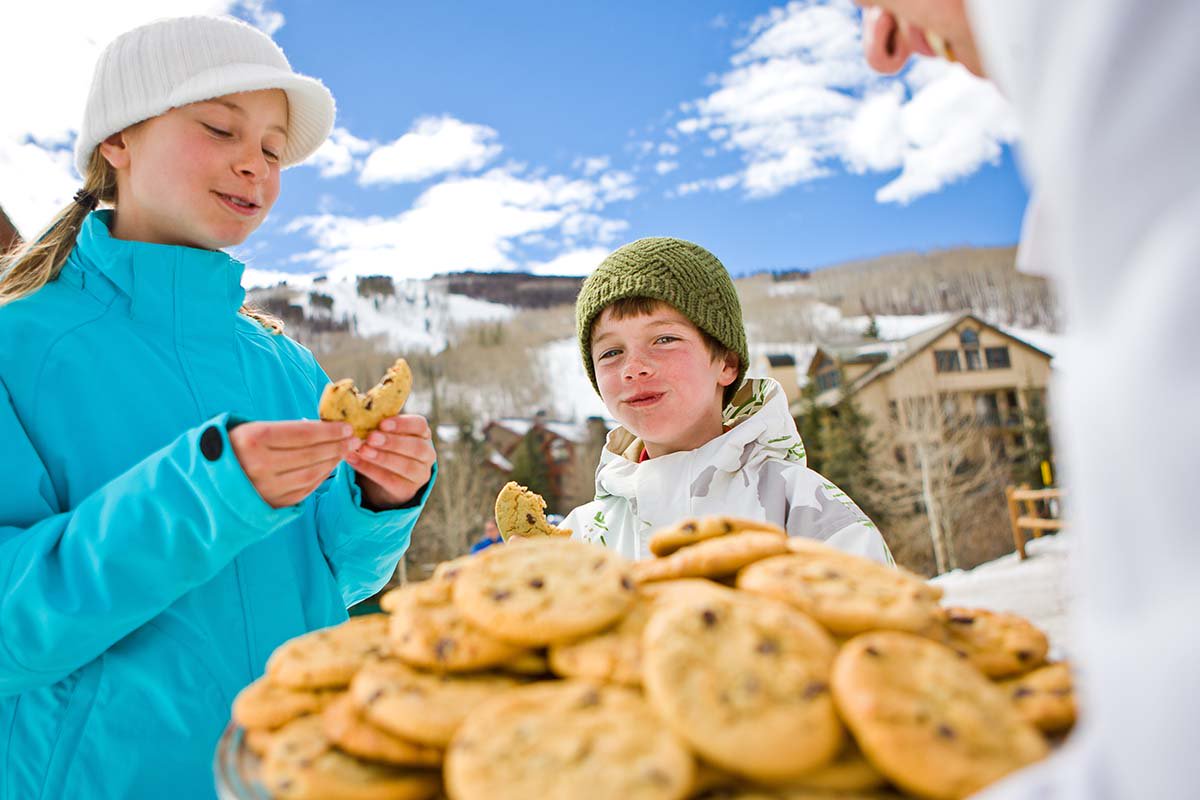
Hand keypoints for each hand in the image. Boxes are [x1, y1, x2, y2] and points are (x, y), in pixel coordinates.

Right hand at [230, 420, 358, 508]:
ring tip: (344, 452)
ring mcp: (265, 488)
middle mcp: (260, 465)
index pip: (302, 434)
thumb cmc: (231, 448)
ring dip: (332, 462)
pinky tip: (328, 467)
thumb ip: (283, 429)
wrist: (203, 483)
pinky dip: (320, 478)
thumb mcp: (249, 429)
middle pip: (310, 454)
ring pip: (311, 474)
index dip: (328, 430)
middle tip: (354, 440)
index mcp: (253, 440)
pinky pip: (304, 491)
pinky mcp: (270, 504)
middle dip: (336, 446)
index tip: (346, 427)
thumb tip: (320, 426)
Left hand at [346, 415, 436, 509]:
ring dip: (382, 457)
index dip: (403, 424)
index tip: (382, 423)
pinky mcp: (407, 490)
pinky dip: (370, 470)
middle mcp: (427, 455)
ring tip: (362, 450)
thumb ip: (380, 426)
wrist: (387, 479)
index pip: (420, 425)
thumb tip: (359, 412)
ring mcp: (420, 474)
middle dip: (392, 442)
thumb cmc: (387, 448)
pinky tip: (354, 461)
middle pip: (416, 447)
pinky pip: (390, 480)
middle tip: (371, 438)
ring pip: (405, 466)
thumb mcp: (388, 435)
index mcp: (423, 435)